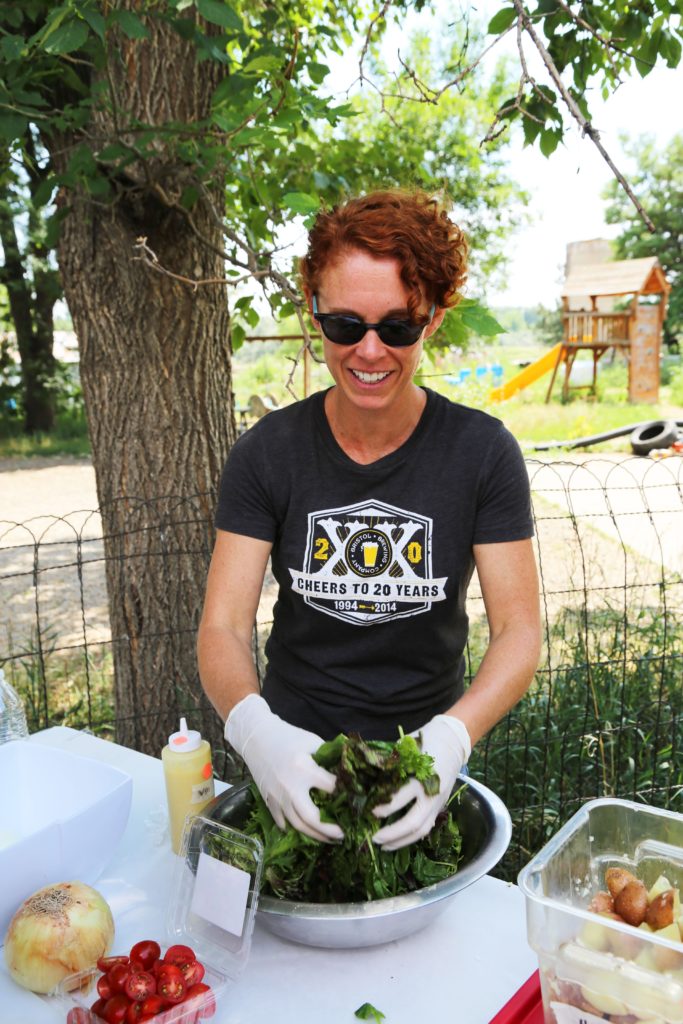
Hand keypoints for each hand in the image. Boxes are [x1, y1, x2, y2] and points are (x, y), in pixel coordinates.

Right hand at [225, 694, 342, 842]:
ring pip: (297, 825)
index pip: (331, 788)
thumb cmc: (287, 736)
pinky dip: (293, 828)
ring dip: (314, 835)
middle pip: (312, 818)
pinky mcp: (268, 800)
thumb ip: (328, 757)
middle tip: (343, 834)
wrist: (256, 737)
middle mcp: (291, 787)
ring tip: (328, 839)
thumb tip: (345, 770)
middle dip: (329, 830)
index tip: (353, 800)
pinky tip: (305, 831)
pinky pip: (281, 821)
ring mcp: (277, 796)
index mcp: (304, 769)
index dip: (344, 794)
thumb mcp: (312, 741)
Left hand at [372, 715, 470, 850]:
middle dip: (392, 833)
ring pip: (421, 829)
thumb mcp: (405, 748)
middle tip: (374, 838)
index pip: (400, 798)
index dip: (384, 808)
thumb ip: (391, 765)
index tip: (370, 811)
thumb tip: (368, 779)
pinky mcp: (440, 806)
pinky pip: (427, 826)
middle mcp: (431, 793)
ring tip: (384, 847)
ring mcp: (438, 802)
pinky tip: (399, 841)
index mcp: (421, 776)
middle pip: (412, 822)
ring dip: (402, 841)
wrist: (453, 741)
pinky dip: (412, 836)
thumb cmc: (425, 740)